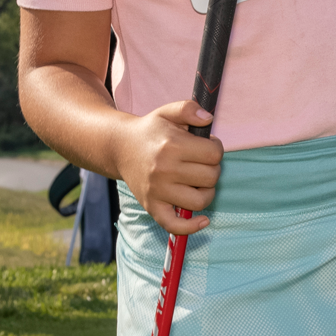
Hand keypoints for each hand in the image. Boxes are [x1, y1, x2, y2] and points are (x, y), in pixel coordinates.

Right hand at [114, 99, 223, 236]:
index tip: (206, 146)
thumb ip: (189, 108)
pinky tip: (203, 220)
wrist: (119, 147)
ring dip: (207, 192)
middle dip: (212, 168)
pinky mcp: (152, 206)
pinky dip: (192, 227)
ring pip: (200, 200)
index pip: (214, 154)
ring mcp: (157, 191)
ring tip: (199, 182)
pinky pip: (175, 225)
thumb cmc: (150, 130)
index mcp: (172, 146)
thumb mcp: (167, 112)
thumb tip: (208, 118)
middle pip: (211, 177)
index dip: (216, 148)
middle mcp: (165, 170)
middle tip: (200, 162)